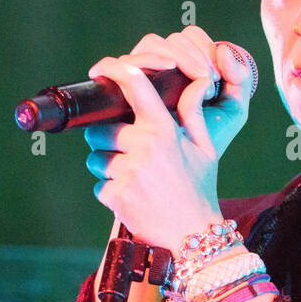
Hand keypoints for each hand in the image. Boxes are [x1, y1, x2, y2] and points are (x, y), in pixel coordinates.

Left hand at [84, 27, 253, 250]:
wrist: (193, 234)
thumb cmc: (198, 187)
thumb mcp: (204, 148)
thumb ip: (193, 112)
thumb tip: (197, 82)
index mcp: (165, 130)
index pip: (135, 87)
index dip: (115, 71)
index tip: (101, 68)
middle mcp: (145, 147)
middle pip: (101, 129)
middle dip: (107, 138)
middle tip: (127, 151)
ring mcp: (128, 172)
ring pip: (96, 158)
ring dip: (106, 166)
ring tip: (133, 178)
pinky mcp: (116, 195)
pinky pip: (99, 185)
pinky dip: (111, 191)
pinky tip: (133, 197)